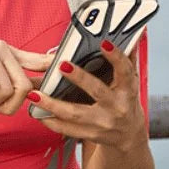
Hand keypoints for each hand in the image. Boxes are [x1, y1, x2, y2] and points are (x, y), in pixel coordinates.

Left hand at [28, 40, 147, 151]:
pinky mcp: (91, 134)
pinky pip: (67, 129)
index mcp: (127, 90)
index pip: (125, 71)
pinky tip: (36, 111)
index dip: (116, 57)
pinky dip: (50, 121)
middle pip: (97, 91)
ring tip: (34, 94)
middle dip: (79, 78)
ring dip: (52, 104)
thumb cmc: (125, 100)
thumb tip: (135, 32)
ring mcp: (103, 123)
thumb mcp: (130, 81)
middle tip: (62, 65)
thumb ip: (128, 58)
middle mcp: (117, 107)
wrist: (129, 136)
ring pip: (75, 113)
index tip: (103, 43)